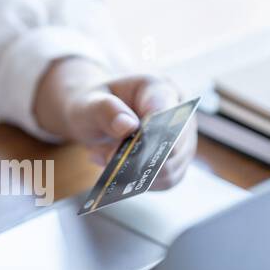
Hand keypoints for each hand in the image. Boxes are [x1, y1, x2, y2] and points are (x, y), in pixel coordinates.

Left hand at [33, 58, 196, 190]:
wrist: (96, 115)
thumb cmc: (93, 105)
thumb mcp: (88, 103)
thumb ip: (105, 111)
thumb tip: (127, 126)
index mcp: (158, 87)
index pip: (166, 110)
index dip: (155, 132)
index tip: (136, 148)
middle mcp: (178, 111)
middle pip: (175, 145)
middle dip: (142, 159)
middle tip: (111, 160)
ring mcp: (182, 138)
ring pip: (172, 168)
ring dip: (140, 173)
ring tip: (111, 162)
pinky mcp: (177, 160)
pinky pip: (167, 180)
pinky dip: (143, 182)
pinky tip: (122, 174)